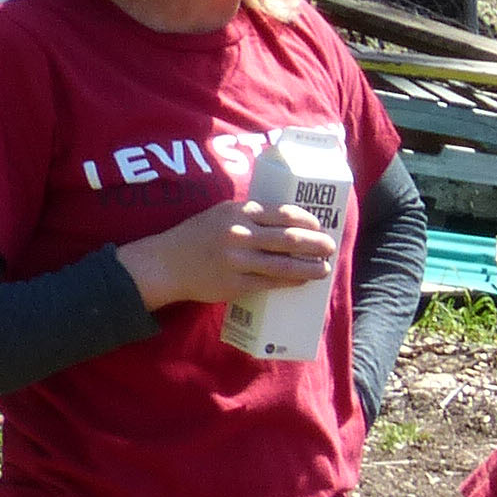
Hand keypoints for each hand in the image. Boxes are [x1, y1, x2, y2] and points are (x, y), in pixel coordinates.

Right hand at [118, 198, 334, 311]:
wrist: (166, 263)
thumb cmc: (197, 236)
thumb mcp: (221, 214)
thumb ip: (250, 215)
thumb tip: (288, 221)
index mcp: (239, 212)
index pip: (284, 214)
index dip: (308, 221)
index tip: (320, 226)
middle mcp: (240, 234)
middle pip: (290, 239)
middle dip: (317, 244)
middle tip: (330, 247)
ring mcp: (238, 261)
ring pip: (285, 265)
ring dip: (310, 267)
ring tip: (324, 268)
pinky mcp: (235, 284)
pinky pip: (271, 283)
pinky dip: (291, 282)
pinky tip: (302, 281)